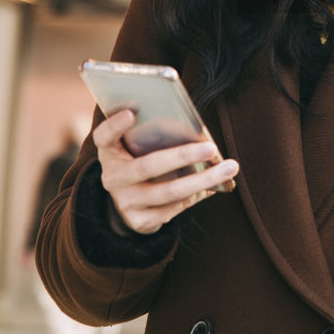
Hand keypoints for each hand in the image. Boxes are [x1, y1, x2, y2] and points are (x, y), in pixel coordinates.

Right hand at [93, 110, 239, 235]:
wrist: (128, 204)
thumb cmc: (140, 162)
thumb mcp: (136, 147)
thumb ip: (153, 134)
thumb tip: (194, 128)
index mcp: (110, 153)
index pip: (104, 137)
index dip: (114, 126)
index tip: (131, 113)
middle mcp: (112, 179)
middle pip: (148, 167)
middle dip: (183, 156)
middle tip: (211, 148)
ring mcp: (125, 202)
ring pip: (168, 192)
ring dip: (203, 180)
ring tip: (229, 168)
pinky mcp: (140, 221)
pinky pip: (174, 208)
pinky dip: (197, 195)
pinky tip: (215, 185)